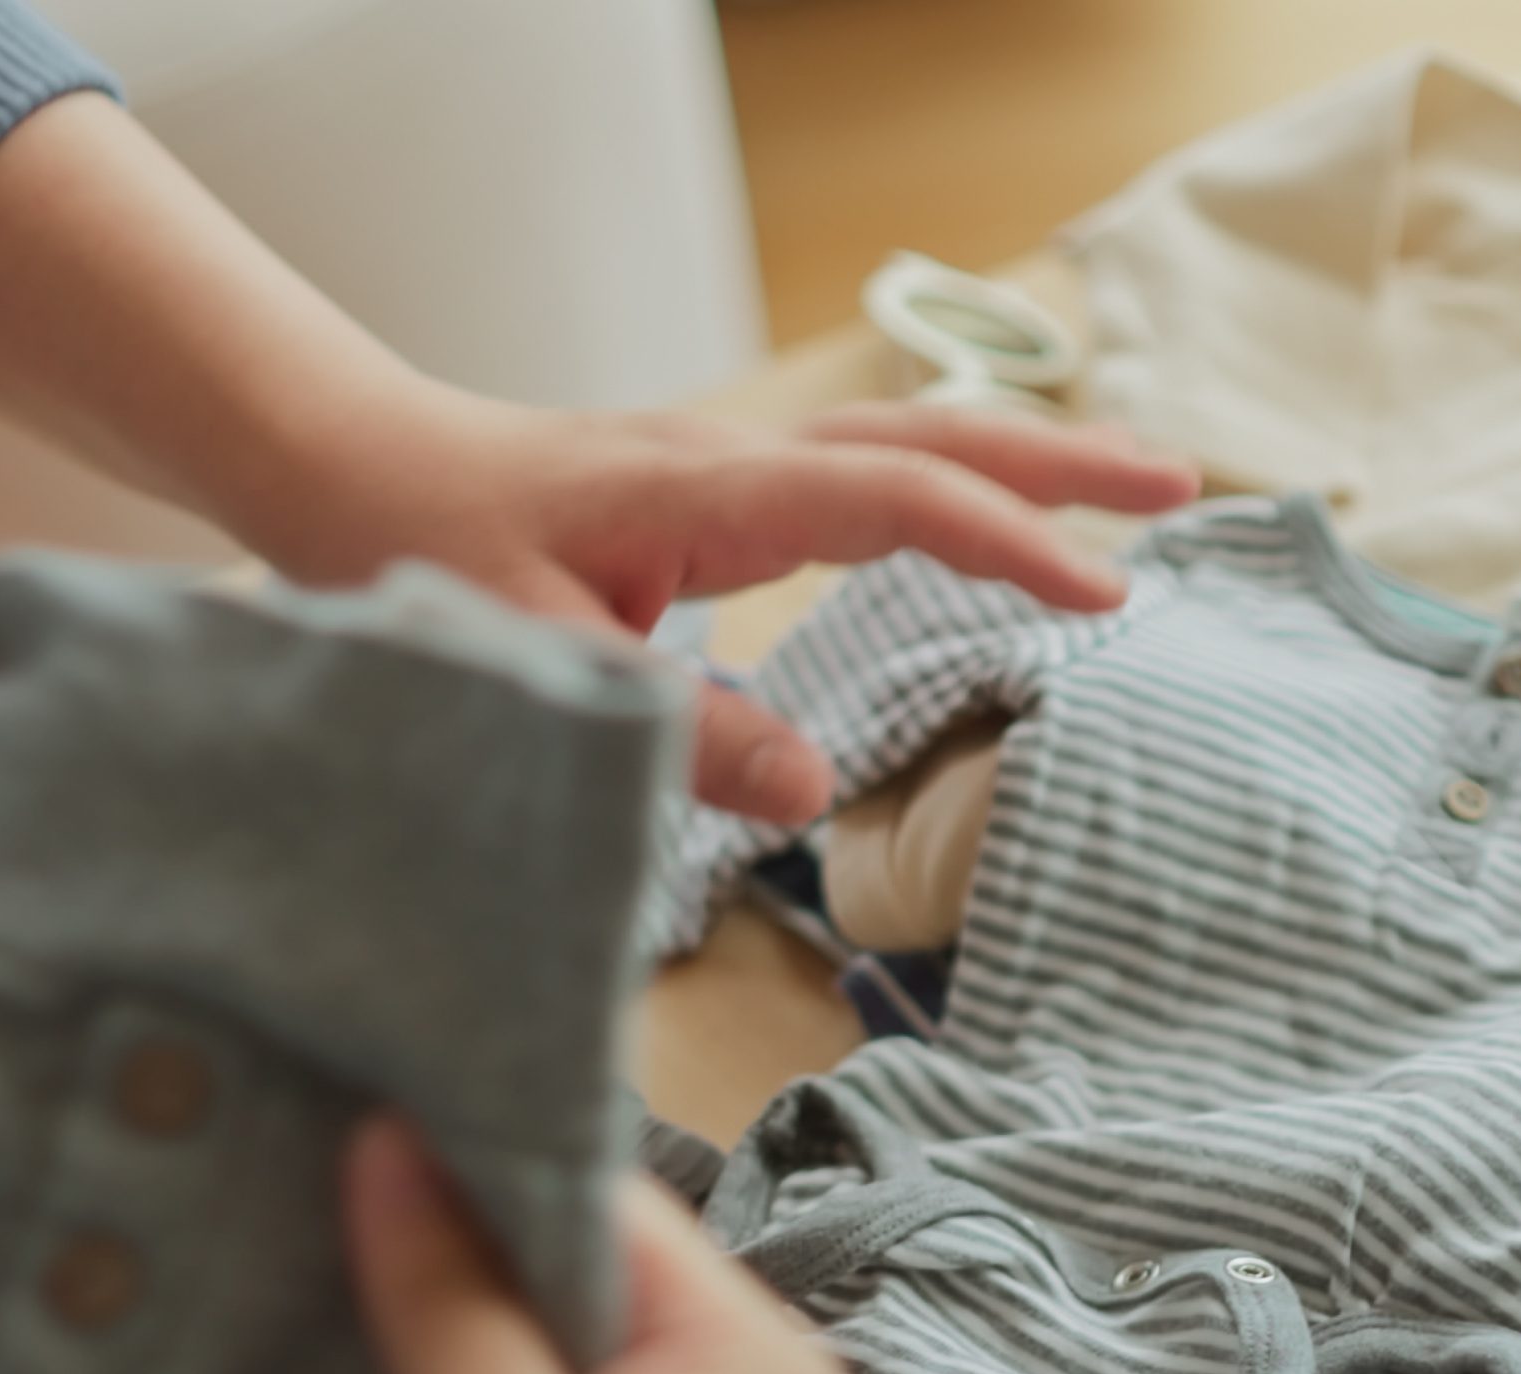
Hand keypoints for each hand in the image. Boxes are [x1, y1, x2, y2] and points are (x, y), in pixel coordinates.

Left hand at [269, 397, 1198, 824]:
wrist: (337, 466)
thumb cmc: (410, 551)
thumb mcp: (530, 663)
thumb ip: (669, 732)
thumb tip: (812, 789)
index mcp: (703, 491)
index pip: (894, 498)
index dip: (1005, 545)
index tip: (1101, 599)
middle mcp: (733, 461)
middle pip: (931, 436)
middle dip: (1062, 464)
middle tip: (1184, 490)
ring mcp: (728, 468)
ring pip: (903, 443)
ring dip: (1017, 466)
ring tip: (1128, 499)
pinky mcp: (713, 495)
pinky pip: (859, 476)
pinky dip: (945, 488)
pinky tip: (979, 526)